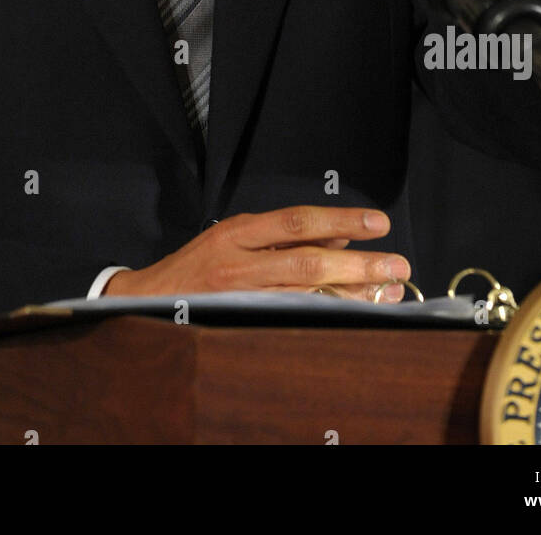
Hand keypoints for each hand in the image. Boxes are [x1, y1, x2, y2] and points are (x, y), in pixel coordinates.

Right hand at [102, 206, 409, 301]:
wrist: (145, 303)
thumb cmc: (197, 268)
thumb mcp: (235, 238)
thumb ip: (283, 235)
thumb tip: (338, 229)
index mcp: (236, 233)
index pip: (296, 221)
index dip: (340, 219)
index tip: (377, 223)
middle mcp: (238, 263)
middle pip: (307, 260)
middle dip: (357, 263)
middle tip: (395, 265)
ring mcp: (240, 298)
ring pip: (306, 294)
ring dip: (352, 293)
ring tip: (387, 291)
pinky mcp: (242, 322)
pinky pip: (294, 317)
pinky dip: (327, 312)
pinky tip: (353, 310)